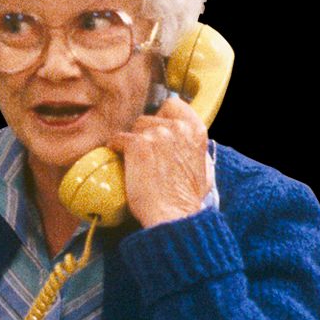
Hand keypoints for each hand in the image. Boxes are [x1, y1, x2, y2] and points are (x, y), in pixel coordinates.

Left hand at [106, 96, 212, 227]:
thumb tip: (188, 141)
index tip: (156, 129)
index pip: (174, 104)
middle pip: (150, 117)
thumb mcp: (203, 169)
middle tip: (144, 154)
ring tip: (134, 162)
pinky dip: (116, 148)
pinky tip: (119, 161)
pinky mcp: (138, 145)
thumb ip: (196, 150)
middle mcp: (178, 128)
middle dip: (144, 133)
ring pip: (134, 127)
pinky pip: (118, 139)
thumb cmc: (186, 198)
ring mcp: (158, 135)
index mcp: (196, 131)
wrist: (172, 214)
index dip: (162, 116)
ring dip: (132, 142)